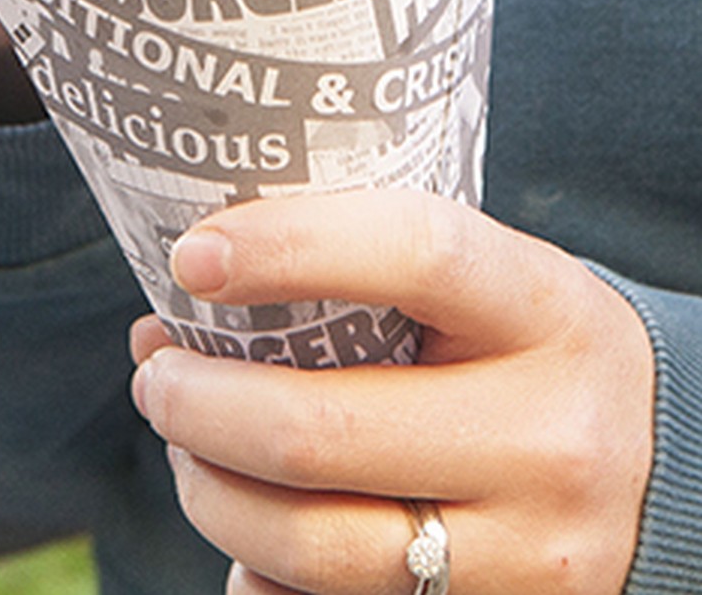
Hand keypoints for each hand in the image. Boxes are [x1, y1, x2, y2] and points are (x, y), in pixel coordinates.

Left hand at [129, 189, 653, 594]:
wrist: (660, 461)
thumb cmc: (523, 342)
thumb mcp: (481, 277)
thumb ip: (359, 266)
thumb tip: (187, 286)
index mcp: (541, 310)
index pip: (412, 254)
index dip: (286, 248)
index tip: (191, 258)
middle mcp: (548, 439)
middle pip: (322, 432)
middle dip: (197, 404)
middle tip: (158, 375)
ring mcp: (529, 555)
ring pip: (313, 546)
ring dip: (209, 493)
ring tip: (186, 445)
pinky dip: (259, 574)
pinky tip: (248, 522)